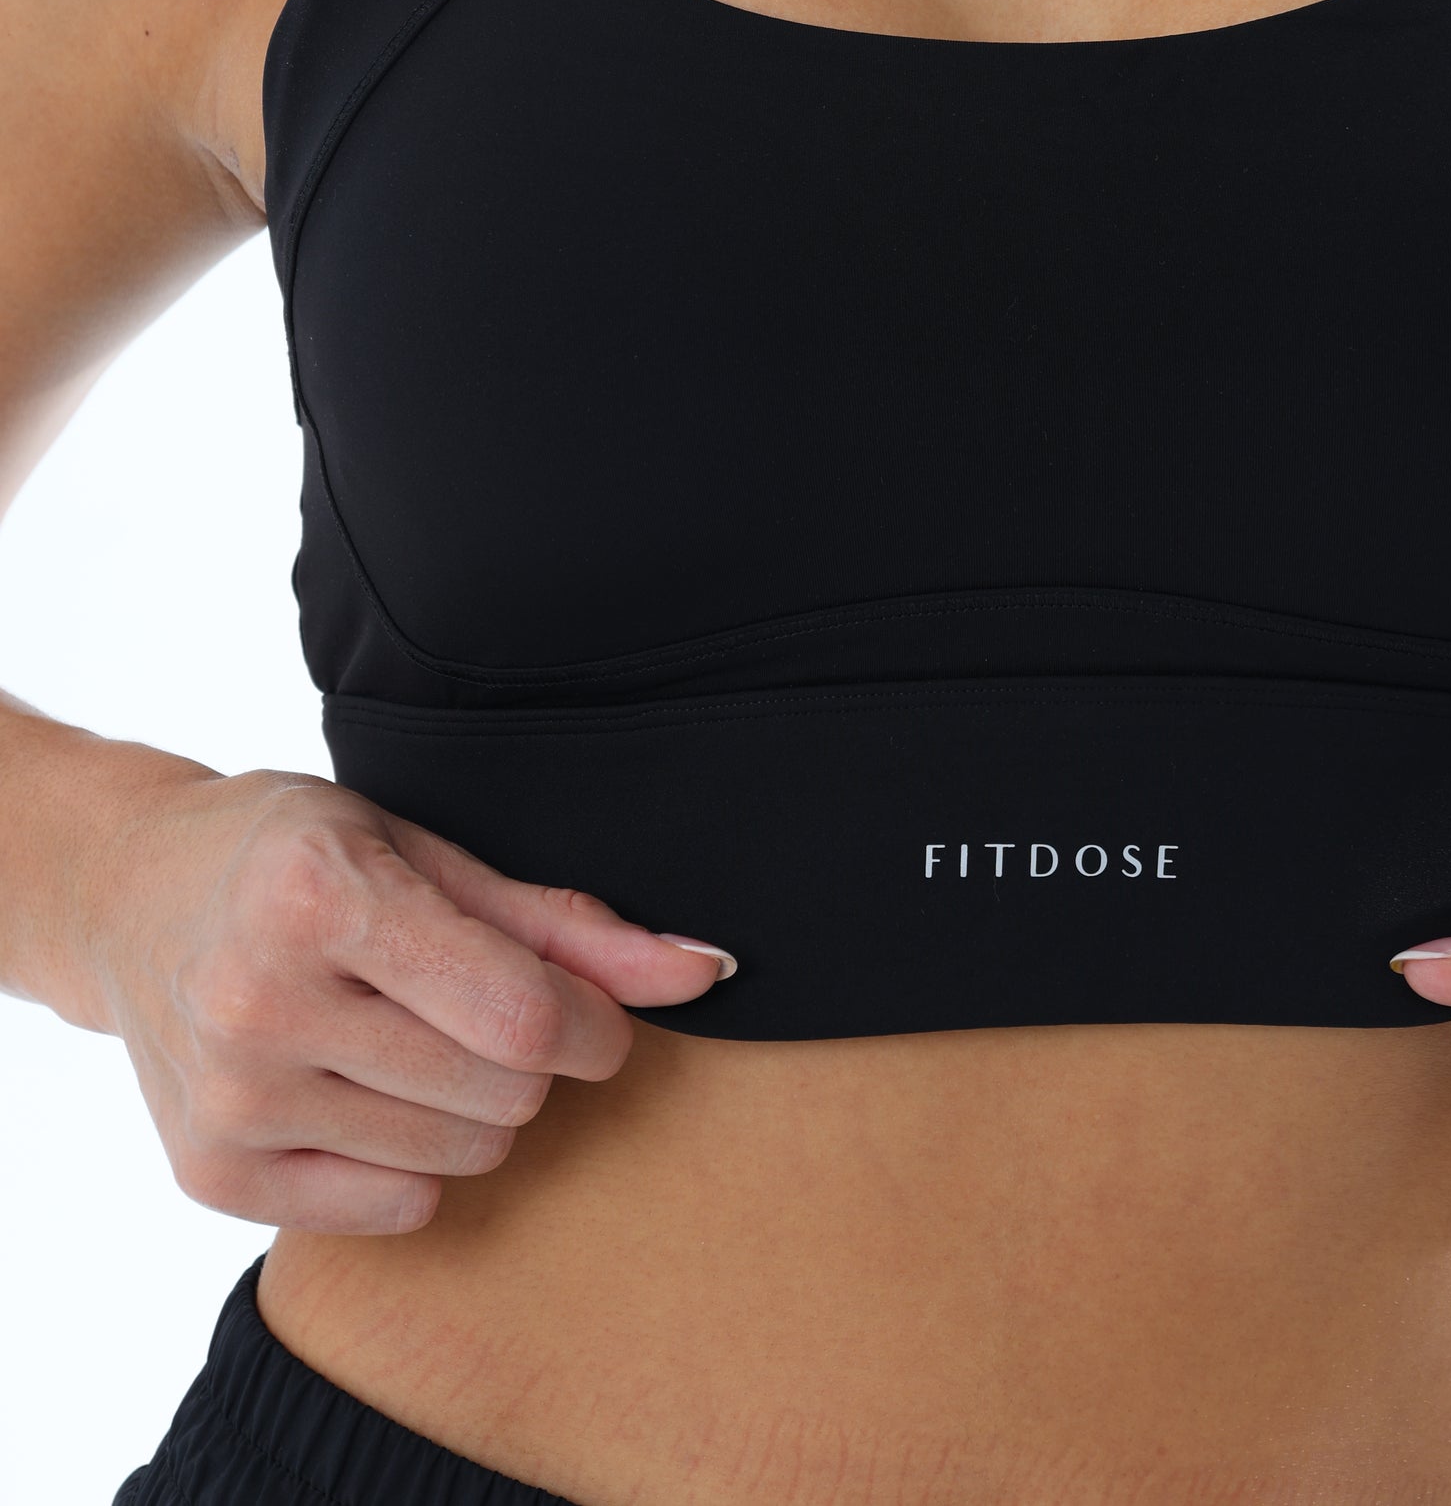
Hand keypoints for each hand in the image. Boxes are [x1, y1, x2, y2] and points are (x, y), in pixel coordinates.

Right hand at [89, 768, 733, 1234]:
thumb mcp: (429, 851)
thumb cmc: (299, 855)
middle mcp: (257, 1002)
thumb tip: (706, 973)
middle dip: (530, 1058)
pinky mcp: (209, 1176)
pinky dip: (414, 1162)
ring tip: (413, 1037)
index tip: (595, 1016)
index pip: (515, 1015)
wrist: (131, 894)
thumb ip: (567, 922)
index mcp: (317, 897)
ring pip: (458, 1158)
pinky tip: (364, 1088)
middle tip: (477, 1006)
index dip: (592, 1027)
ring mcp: (227, 1099)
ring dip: (476, 1110)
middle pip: (499, 1094)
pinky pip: (395, 1209)